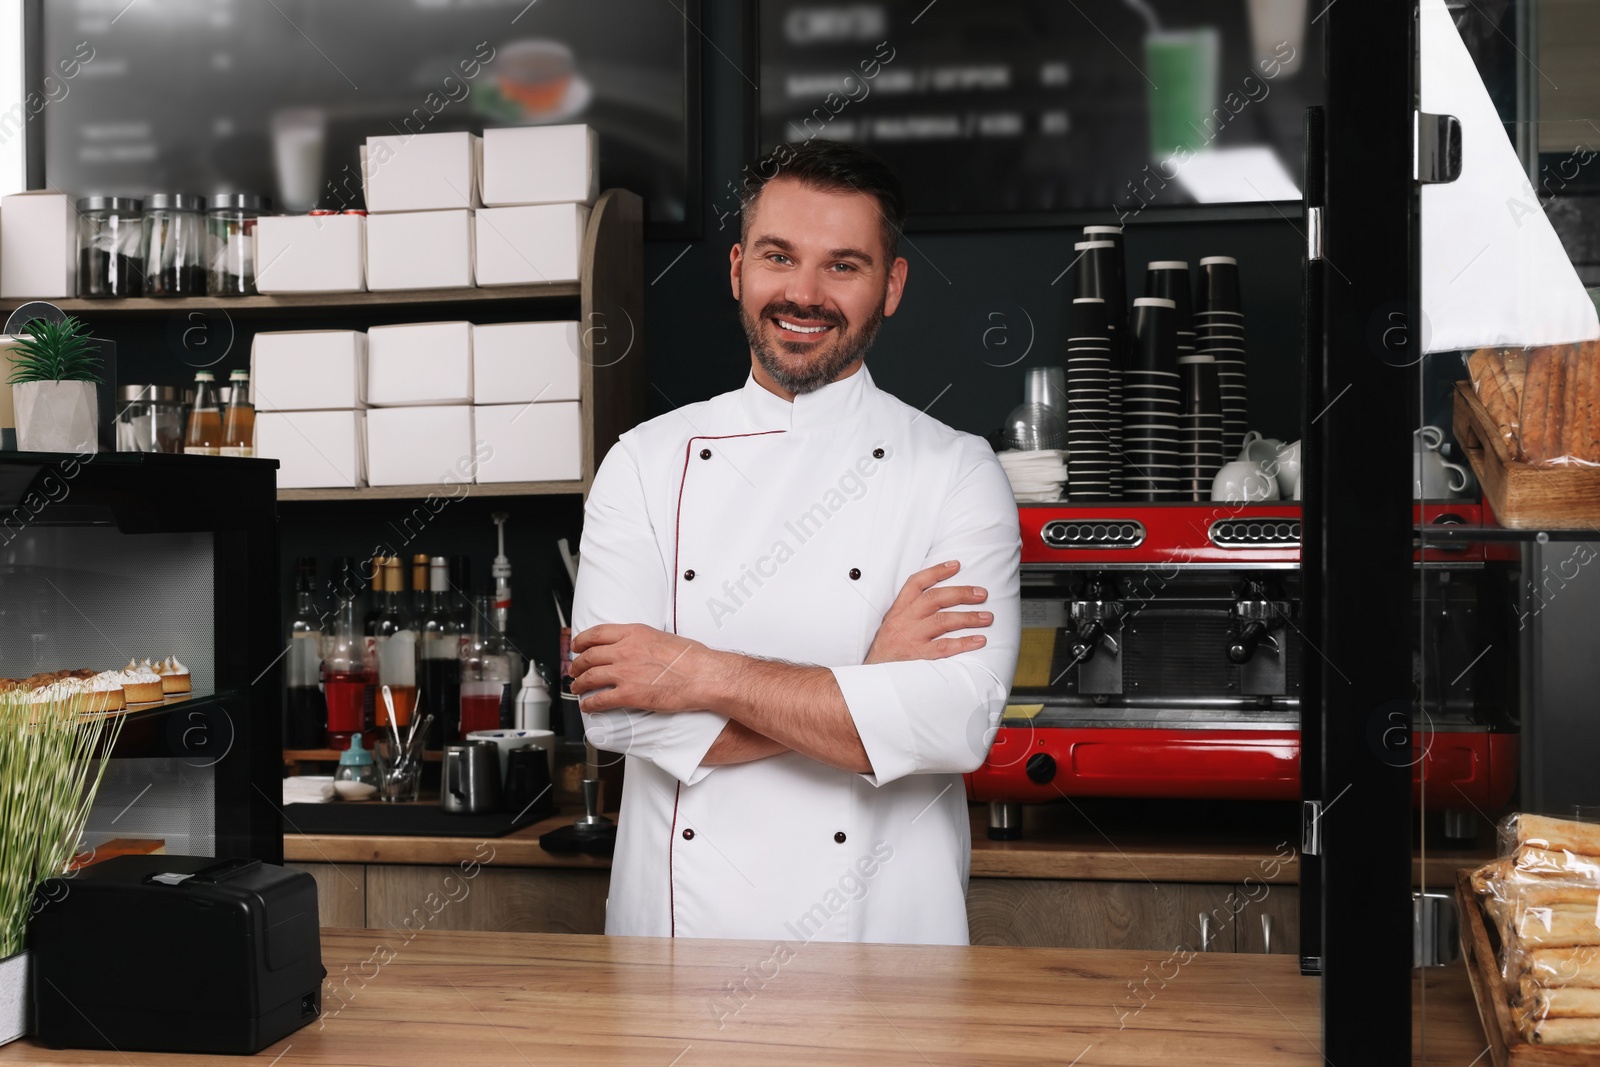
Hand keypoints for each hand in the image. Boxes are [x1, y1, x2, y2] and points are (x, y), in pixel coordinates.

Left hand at [569, 623, 710, 713]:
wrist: (703, 675)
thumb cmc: (692, 658)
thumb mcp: (664, 637)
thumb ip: (645, 640)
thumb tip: (640, 647)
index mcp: (634, 634)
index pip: (596, 633)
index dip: (581, 641)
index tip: (577, 645)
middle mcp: (625, 651)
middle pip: (589, 656)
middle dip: (577, 664)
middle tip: (575, 669)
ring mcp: (625, 673)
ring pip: (589, 677)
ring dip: (579, 684)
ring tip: (576, 688)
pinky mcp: (629, 695)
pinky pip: (600, 699)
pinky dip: (590, 703)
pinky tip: (587, 706)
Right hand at [864, 560, 990, 664]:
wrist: (869, 676)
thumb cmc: (885, 651)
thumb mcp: (891, 625)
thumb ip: (909, 612)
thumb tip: (937, 601)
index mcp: (898, 610)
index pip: (916, 583)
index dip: (936, 571)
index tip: (955, 565)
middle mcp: (904, 620)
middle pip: (935, 598)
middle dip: (961, 593)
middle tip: (982, 594)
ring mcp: (911, 637)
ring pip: (943, 620)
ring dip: (968, 617)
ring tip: (987, 617)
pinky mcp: (917, 656)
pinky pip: (944, 647)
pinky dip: (964, 643)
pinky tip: (979, 640)